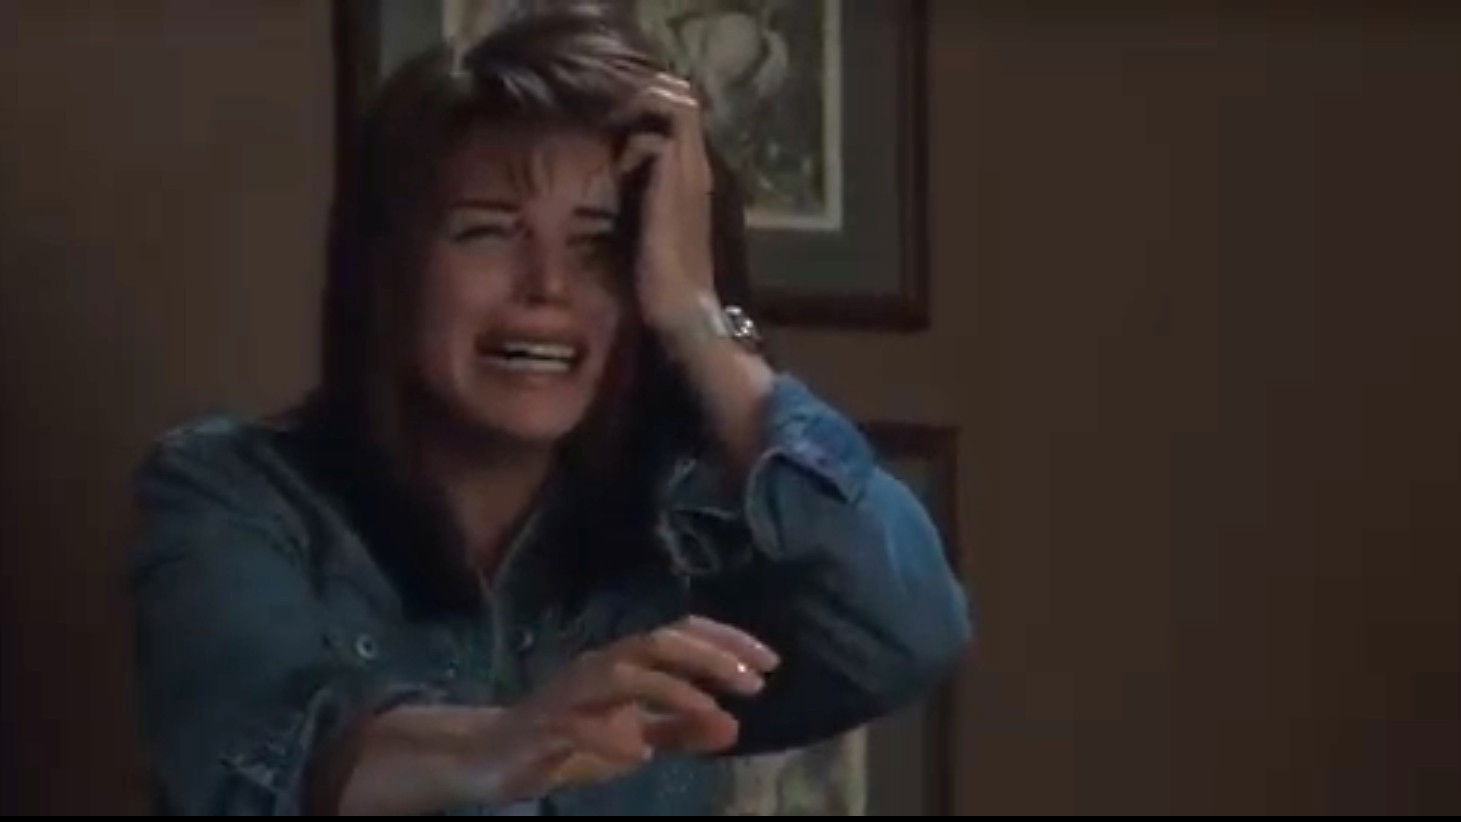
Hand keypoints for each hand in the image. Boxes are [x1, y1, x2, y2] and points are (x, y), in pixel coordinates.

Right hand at [459, 615, 778, 803]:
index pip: (681, 634)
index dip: (727, 640)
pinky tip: (639, 757)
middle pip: (657, 642)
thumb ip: (681, 731)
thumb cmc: (570, 741)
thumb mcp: (635, 739)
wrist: (492, 757)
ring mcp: (569, 693)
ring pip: (621, 675)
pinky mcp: (542, 727)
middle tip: (753, 683)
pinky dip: (608, 738)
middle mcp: (600, 665)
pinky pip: (577, 727)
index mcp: (625, 663)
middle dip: (709, 657)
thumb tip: (735, 726)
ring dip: (671, 690)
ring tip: (711, 711)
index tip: (772, 662)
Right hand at [614, 72, 720, 342]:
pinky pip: (662, 164)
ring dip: (644, 127)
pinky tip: (621, 164)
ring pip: (671, 139)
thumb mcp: (662, 212)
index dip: (652, 95)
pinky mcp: (675, 209)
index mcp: (692, 169)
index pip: (682, 110)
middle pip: (679, 118)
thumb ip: (662, 167)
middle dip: (647, 104)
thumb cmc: (669, 268)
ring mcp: (687, 191)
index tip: (617, 98)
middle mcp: (694, 173)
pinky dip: (642, 153)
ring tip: (609, 126)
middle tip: (608, 106)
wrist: (682, 313)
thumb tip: (652, 132)